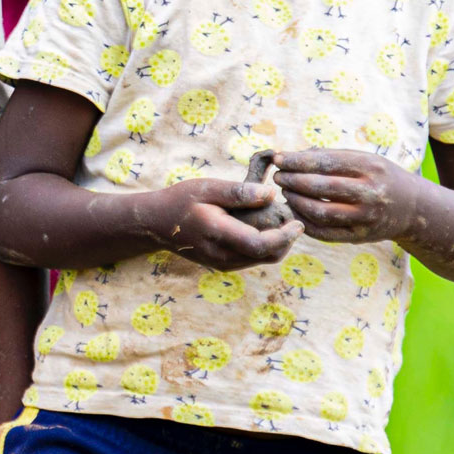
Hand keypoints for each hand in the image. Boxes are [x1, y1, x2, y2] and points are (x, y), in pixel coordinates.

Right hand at [143, 178, 303, 270]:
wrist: (156, 224)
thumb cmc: (181, 200)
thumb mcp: (207, 188)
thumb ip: (238, 192)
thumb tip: (270, 194)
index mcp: (218, 234)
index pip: (261, 244)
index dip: (285, 236)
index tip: (297, 222)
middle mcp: (222, 256)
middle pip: (268, 256)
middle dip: (286, 240)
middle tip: (291, 219)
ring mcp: (222, 264)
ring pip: (262, 260)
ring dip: (277, 244)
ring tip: (279, 221)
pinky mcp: (223, 265)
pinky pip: (252, 259)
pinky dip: (264, 247)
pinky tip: (262, 228)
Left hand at [273, 149, 418, 242]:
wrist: (413, 208)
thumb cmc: (379, 177)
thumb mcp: (364, 159)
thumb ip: (330, 157)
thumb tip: (291, 157)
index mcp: (370, 167)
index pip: (325, 162)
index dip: (297, 161)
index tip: (278, 158)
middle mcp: (370, 193)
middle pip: (320, 187)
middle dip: (293, 181)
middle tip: (278, 177)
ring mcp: (366, 217)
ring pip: (320, 212)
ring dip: (296, 201)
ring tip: (286, 192)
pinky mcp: (360, 236)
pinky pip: (325, 232)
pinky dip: (304, 221)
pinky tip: (296, 210)